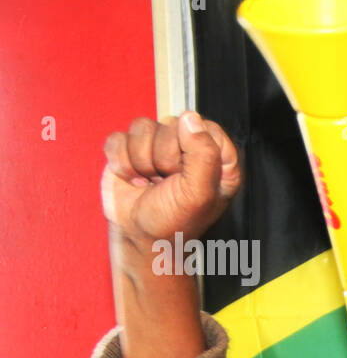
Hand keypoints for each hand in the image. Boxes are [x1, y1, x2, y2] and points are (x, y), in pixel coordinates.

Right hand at [101, 111, 239, 252]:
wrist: (140, 240)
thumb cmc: (175, 223)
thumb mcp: (198, 194)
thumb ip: (203, 155)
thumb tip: (190, 118)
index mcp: (217, 159)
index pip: (205, 127)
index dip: (191, 148)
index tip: (188, 174)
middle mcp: (190, 149)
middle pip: (171, 124)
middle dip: (163, 158)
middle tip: (166, 183)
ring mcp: (157, 146)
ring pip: (142, 127)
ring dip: (141, 162)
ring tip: (150, 183)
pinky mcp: (129, 150)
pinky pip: (118, 138)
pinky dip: (121, 162)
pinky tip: (133, 180)